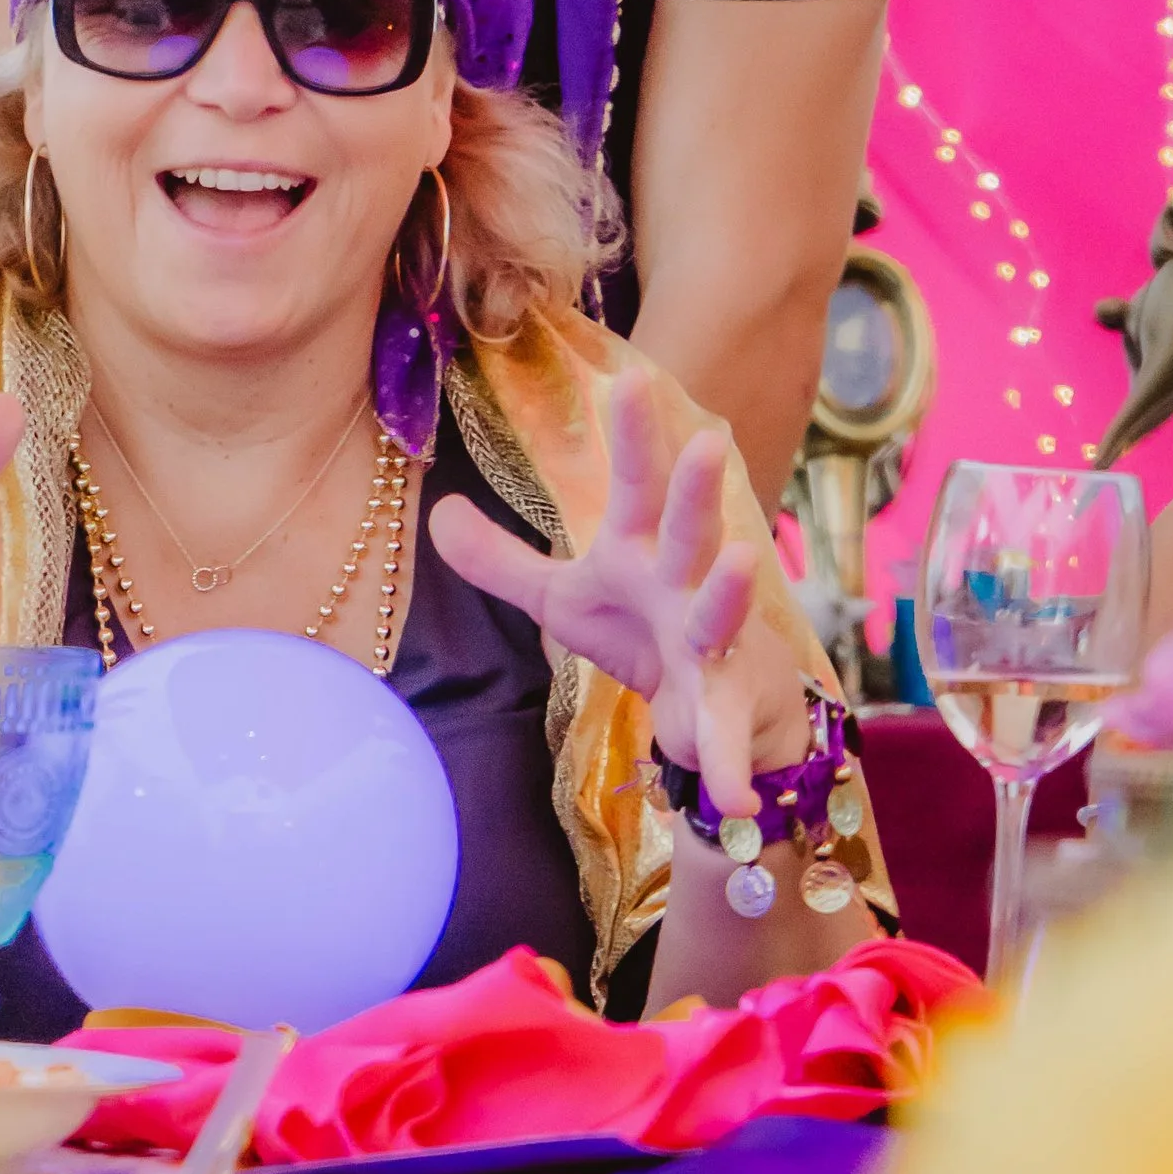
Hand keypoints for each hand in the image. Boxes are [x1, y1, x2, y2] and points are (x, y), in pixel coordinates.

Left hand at [425, 380, 812, 814]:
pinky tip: (731, 798)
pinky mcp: (722, 711)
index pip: (637, 485)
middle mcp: (686, 586)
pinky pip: (724, 740)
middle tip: (707, 440)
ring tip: (734, 562)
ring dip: (727, 593)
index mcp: (644, 552)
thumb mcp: (563, 597)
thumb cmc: (641, 630)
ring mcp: (712, 646)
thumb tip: (438, 512)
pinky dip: (729, 768)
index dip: (635, 435)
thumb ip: (502, 560)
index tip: (631, 375)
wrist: (715, 709)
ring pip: (719, 614)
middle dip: (699, 491)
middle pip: (691, 530)